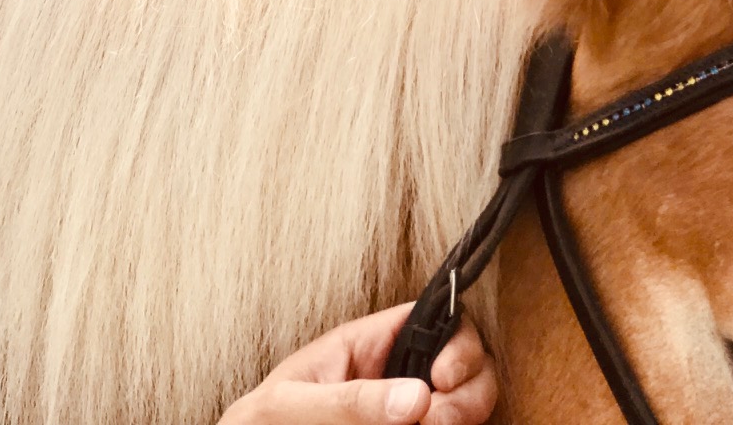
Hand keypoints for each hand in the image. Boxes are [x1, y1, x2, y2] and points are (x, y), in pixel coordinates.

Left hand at [218, 306, 495, 424]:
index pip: (432, 319)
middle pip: (466, 363)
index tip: (444, 377)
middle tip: (438, 419)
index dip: (455, 340)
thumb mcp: (296, 405)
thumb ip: (351, 400)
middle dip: (469, 389)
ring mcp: (407, 408)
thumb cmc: (264, 422)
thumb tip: (417, 396)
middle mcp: (396, 373)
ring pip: (467, 402)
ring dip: (464, 415)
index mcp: (367, 345)